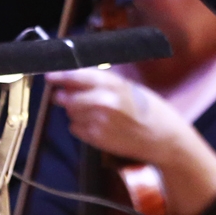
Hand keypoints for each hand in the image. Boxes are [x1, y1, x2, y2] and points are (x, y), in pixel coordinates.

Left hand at [48, 68, 215, 214]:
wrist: (165, 139)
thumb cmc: (152, 111)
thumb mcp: (131, 88)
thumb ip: (104, 82)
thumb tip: (75, 79)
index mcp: (114, 85)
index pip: (78, 76)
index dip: (60, 76)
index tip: (50, 75)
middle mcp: (104, 102)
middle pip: (68, 97)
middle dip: (64, 95)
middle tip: (65, 95)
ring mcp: (99, 122)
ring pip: (71, 113)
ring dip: (75, 111)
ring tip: (95, 112)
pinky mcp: (97, 139)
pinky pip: (76, 128)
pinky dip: (80, 125)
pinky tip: (97, 124)